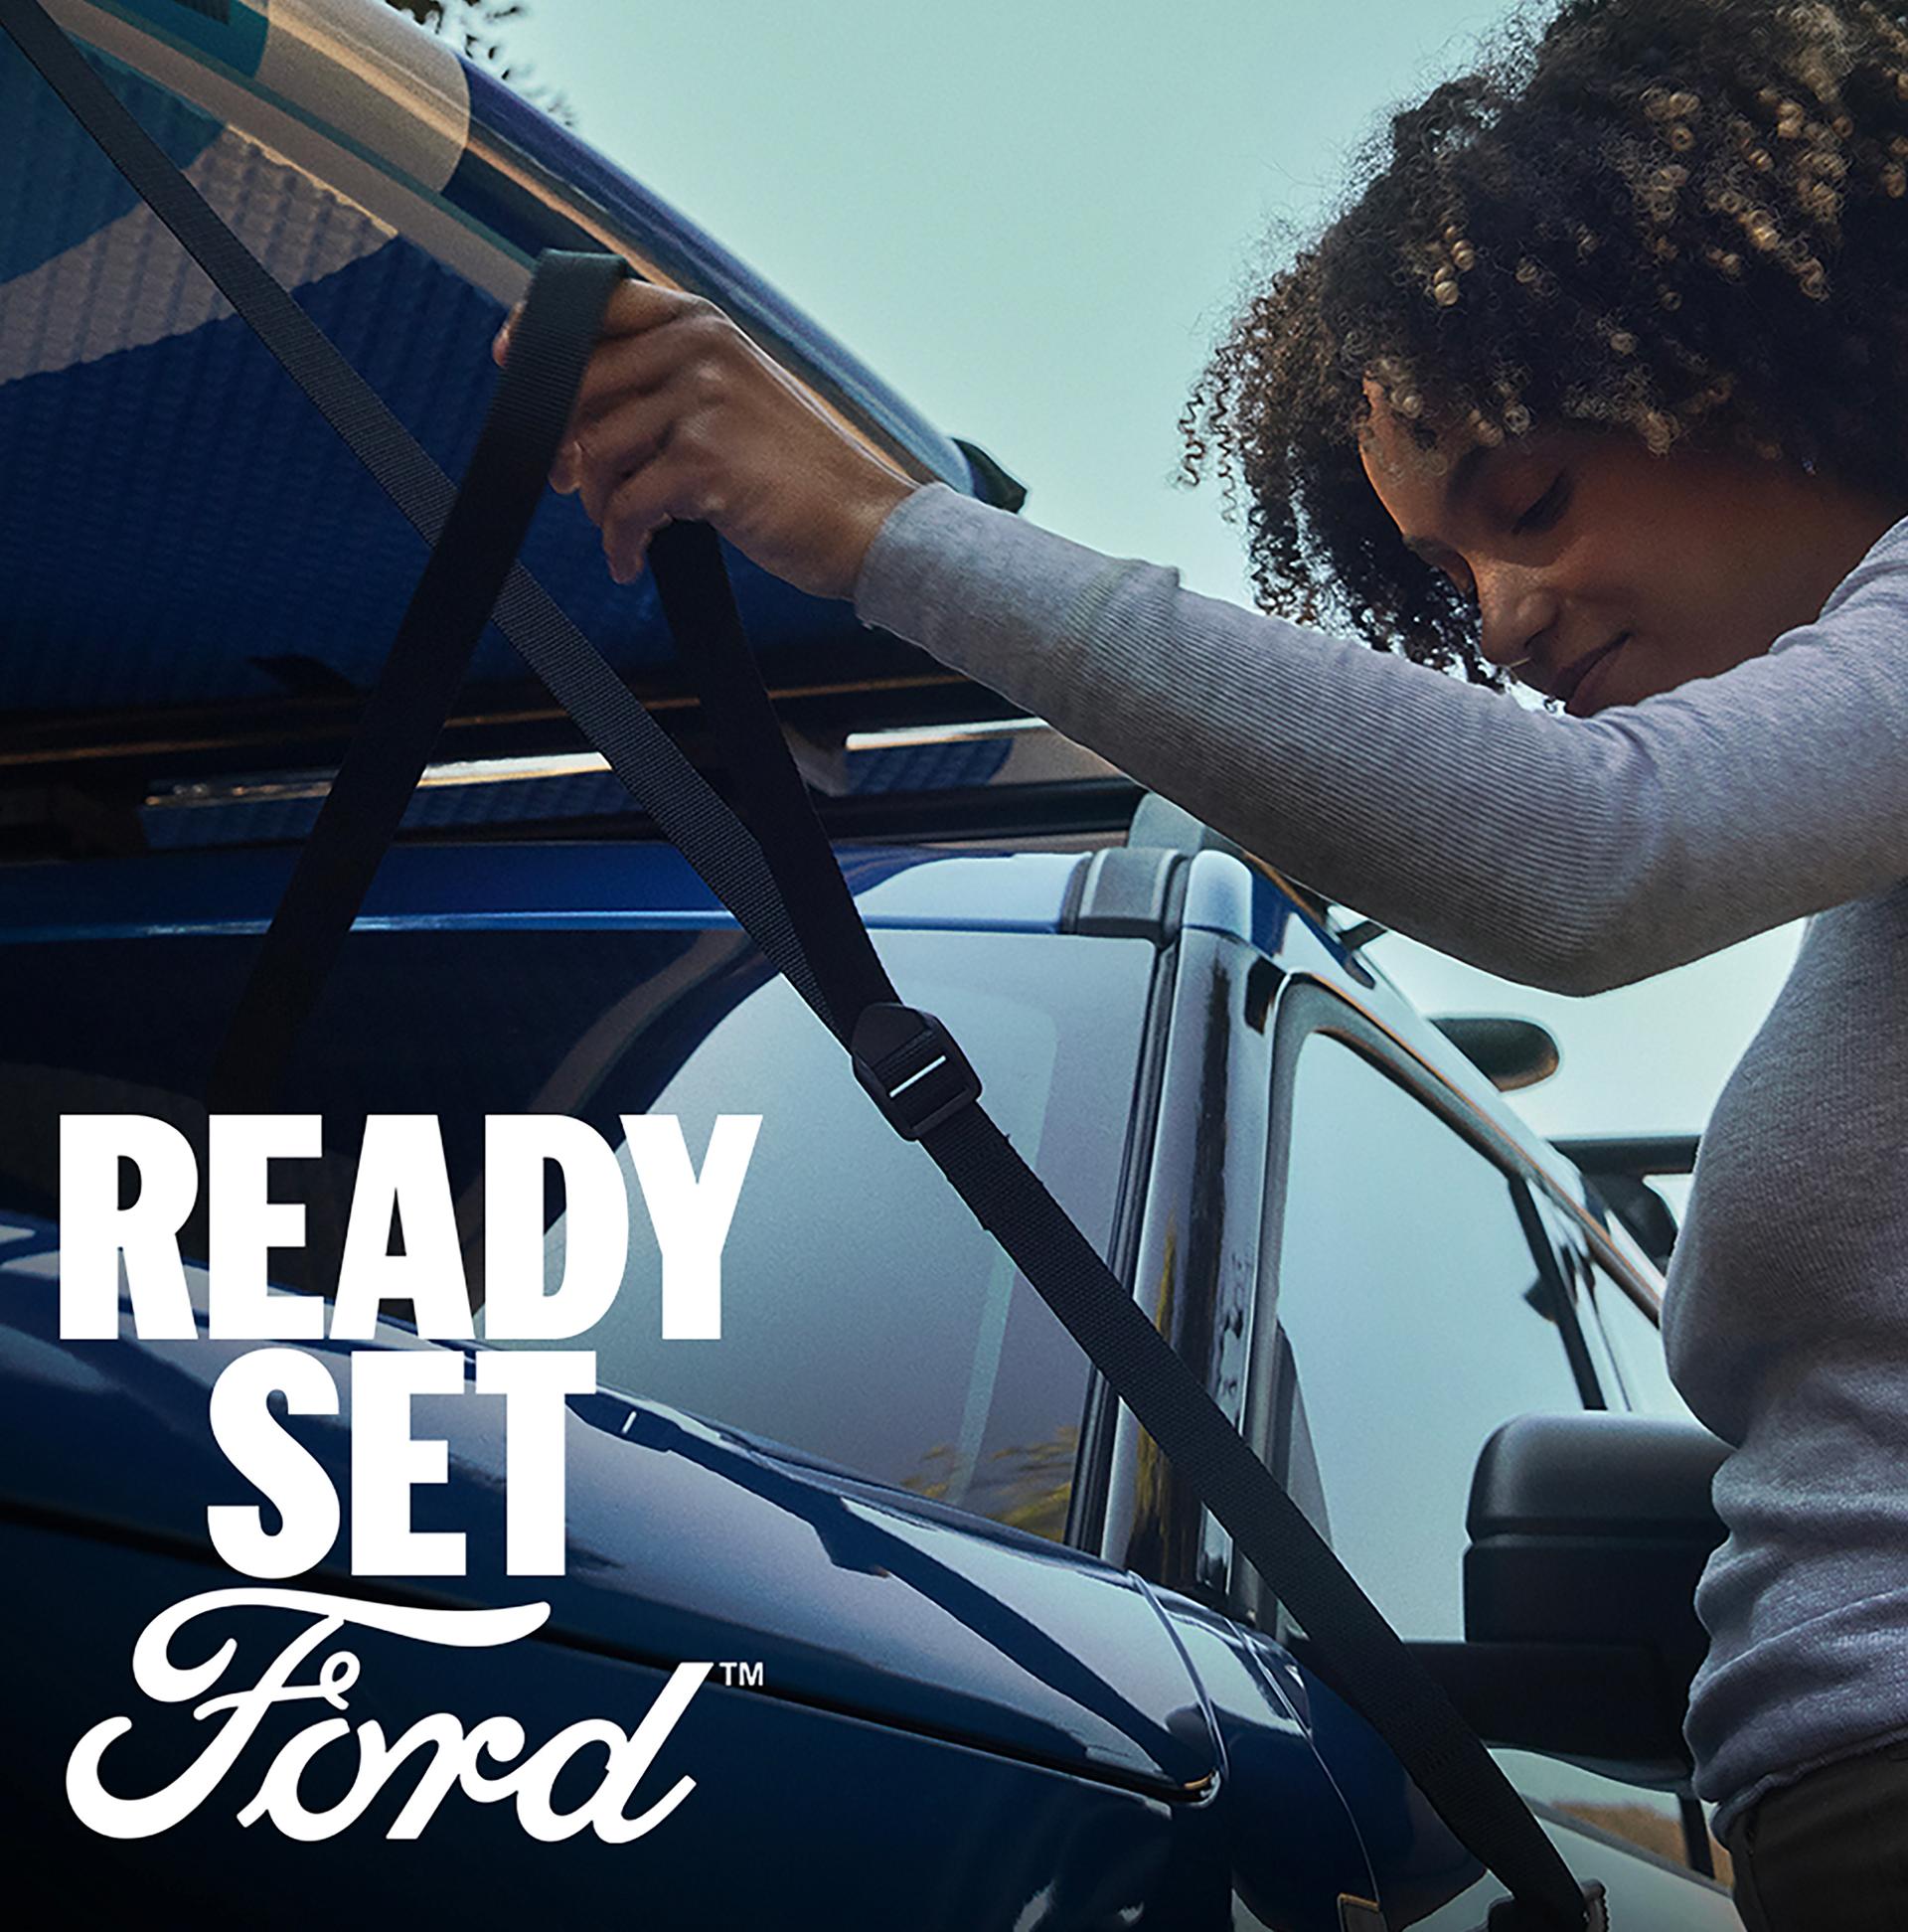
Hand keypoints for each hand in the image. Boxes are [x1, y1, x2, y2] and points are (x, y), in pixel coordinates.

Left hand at [491, 279, 919, 599]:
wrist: (863, 522)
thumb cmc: (797, 470)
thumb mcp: (736, 395)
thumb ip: (668, 379)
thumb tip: (578, 401)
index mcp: (703, 323)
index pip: (599, 304)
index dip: (542, 330)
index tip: (511, 358)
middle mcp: (700, 349)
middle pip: (581, 383)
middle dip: (563, 440)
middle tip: (567, 481)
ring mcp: (702, 402)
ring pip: (598, 450)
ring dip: (600, 504)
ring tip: (624, 531)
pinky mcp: (702, 463)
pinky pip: (626, 506)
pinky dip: (622, 543)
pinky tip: (632, 561)